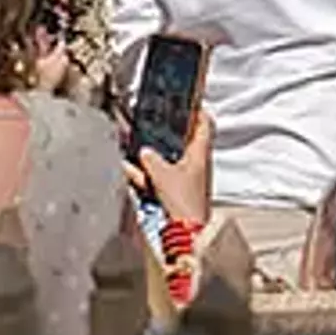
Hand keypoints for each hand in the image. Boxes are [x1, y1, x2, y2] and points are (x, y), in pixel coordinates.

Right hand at [134, 102, 212, 231]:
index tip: (187, 100)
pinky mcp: (177, 194)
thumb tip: (145, 151)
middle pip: (184, 141)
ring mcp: (187, 180)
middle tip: (155, 123)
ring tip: (135, 146)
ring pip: (169, 160)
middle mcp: (197, 165)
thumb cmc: (184, 204)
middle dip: (168, 133)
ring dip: (153, 155)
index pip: (204, 123)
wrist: (187, 235)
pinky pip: (160, 178)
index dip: (197, 110)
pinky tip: (131, 172)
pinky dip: (147, 174)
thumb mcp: (163, 176)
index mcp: (200, 154)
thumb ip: (151, 160)